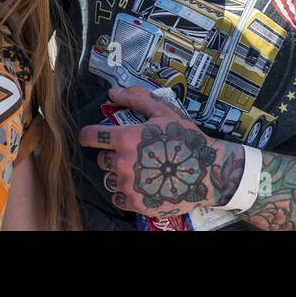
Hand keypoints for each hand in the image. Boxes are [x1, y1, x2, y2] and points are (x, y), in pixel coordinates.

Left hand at [77, 86, 243, 216]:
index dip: (88, 135)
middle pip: (101, 159)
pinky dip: (125, 192)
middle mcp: (123, 163)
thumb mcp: (163, 112)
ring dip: (118, 174)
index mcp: (126, 138)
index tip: (91, 137)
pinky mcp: (137, 204)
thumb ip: (136, 99)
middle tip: (131, 153)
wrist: (207, 171)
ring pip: (109, 179)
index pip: (90, 137)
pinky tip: (141, 185)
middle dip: (111, 154)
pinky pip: (118, 198)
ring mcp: (129, 186)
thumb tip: (112, 92)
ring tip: (138, 170)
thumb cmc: (185, 139)